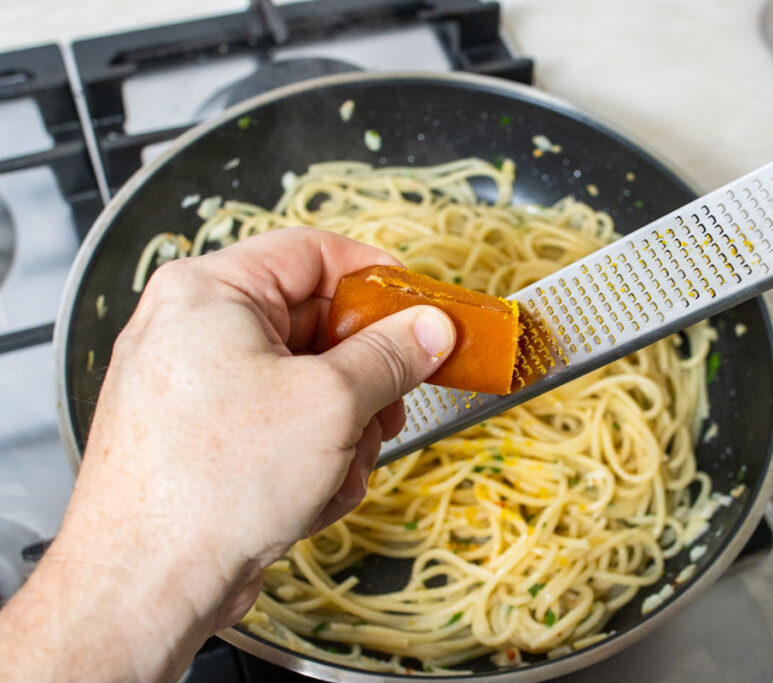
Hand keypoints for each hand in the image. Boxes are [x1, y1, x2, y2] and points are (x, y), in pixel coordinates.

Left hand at [0, 227, 454, 680]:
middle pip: (314, 324)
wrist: (146, 582)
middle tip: (392, 404)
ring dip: (341, 429)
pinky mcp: (203, 436)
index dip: (377, 278)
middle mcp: (195, 329)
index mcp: (211, 291)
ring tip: (338, 468)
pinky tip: (309, 496)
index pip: (314, 252)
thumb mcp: (331, 402)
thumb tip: (430, 329)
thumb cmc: (210, 485)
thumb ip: (391, 355)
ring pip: (305, 382)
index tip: (420, 309)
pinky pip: (280, 424)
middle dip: (362, 376)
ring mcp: (196, 386)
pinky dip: (309, 458)